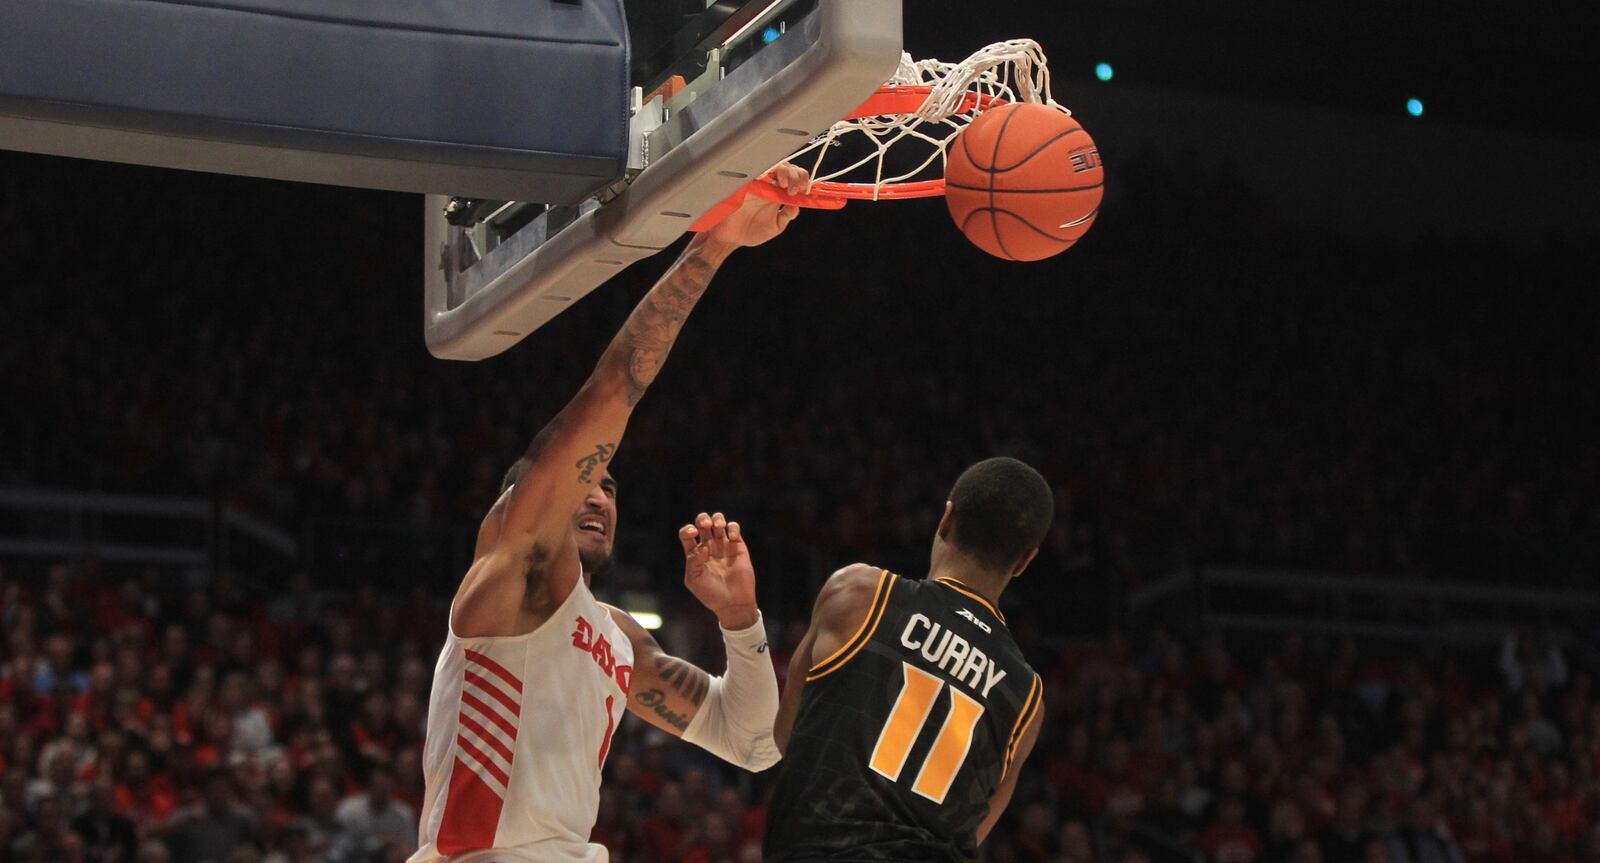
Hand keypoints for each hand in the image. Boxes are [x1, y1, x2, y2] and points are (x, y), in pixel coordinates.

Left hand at [678, 512, 757, 628]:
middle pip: (702, 523)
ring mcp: (723, 546)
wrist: (733, 603)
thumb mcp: (694, 580)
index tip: (693, 534)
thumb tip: (701, 547)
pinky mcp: (738, 547)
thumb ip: (693, 562)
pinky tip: (732, 537)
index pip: (687, 534)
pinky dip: (733, 527)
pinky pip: (734, 529)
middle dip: (702, 519)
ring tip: (719, 527)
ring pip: (718, 521)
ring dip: (717, 518)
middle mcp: (708, 547)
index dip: (688, 529)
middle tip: (705, 526)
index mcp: (695, 554)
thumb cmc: (710, 594)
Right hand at [707, 164, 807, 247]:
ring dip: (781, 170)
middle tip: (793, 189)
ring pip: (772, 165)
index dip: (802, 180)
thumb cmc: (750, 231)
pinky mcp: (742, 182)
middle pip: (786, 167)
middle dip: (794, 174)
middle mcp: (768, 184)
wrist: (729, 238)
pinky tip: (765, 178)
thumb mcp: (775, 227)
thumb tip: (797, 206)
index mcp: (778, 193)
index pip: (795, 178)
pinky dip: (760, 171)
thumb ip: (786, 216)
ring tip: (782, 183)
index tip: (803, 190)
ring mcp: (755, 181)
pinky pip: (752, 170)